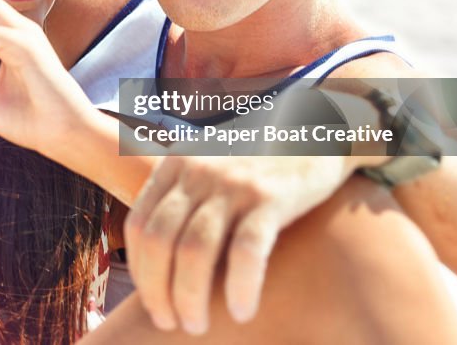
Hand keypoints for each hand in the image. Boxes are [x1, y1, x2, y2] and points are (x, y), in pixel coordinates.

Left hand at [123, 154, 351, 333]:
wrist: (316, 130)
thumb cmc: (255, 163)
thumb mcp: (207, 166)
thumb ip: (180, 199)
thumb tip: (154, 258)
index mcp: (175, 165)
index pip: (139, 226)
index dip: (140, 271)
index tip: (152, 301)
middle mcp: (198, 171)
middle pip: (159, 241)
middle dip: (158, 290)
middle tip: (169, 323)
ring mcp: (233, 183)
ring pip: (195, 251)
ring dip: (190, 297)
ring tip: (198, 325)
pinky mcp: (271, 197)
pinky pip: (246, 252)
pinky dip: (240, 288)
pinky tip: (241, 312)